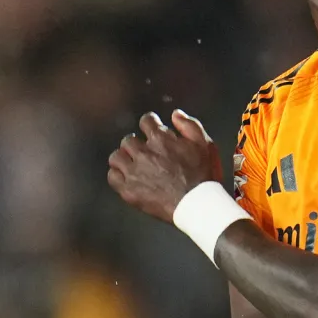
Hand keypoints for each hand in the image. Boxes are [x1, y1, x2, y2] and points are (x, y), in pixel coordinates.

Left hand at [108, 110, 222, 221]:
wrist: (196, 204)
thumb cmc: (202, 174)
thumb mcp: (205, 144)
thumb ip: (189, 125)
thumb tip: (175, 114)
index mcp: (160, 139)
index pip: (146, 121)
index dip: (150, 122)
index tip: (152, 128)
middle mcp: (143, 153)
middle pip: (128, 140)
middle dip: (136, 142)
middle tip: (143, 150)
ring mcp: (134, 172)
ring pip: (116, 157)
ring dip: (124, 157)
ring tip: (132, 163)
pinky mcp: (128, 190)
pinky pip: (112, 177)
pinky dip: (118, 174)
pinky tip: (127, 176)